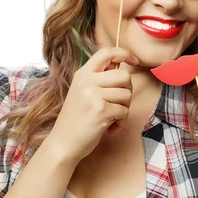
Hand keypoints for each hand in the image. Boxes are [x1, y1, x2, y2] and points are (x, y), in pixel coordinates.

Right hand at [46, 47, 137, 164]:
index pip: (106, 52)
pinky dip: (121, 122)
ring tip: (111, 118)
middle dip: (127, 91)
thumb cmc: (77, 120)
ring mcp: (93, 95)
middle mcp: (87, 81)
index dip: (124, 53)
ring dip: (124, 109)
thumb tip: (122, 65)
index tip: (134, 61)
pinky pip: (124, 111)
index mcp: (83, 74)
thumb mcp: (83, 92)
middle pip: (124, 76)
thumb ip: (100, 79)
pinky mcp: (100, 110)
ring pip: (127, 94)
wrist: (62, 144)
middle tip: (118, 104)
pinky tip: (109, 128)